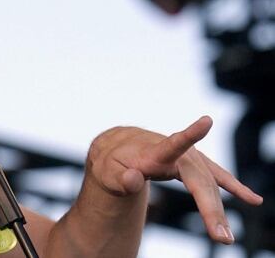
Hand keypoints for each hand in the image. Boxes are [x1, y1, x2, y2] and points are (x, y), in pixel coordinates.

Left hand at [87, 116, 262, 243]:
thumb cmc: (112, 162)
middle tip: (221, 237)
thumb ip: (120, 178)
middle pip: (198, 180)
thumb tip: (133, 179)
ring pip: (208, 184)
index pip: (171, 143)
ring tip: (226, 235)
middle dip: (211, 208)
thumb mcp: (106, 172)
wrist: (118, 150)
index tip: (206, 121)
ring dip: (218, 210)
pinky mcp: (193, 165)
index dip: (189, 134)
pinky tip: (252, 199)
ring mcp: (187, 158)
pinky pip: (216, 177)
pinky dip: (233, 187)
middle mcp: (175, 153)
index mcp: (152, 152)